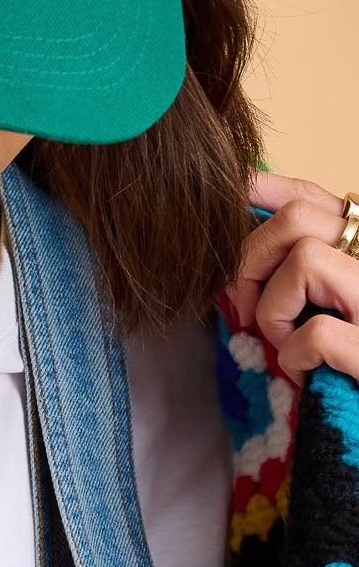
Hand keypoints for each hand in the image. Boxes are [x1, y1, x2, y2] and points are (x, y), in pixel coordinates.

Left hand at [232, 170, 358, 380]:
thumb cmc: (337, 365)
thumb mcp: (316, 306)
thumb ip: (287, 270)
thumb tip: (235, 227)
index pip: (310, 197)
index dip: (261, 189)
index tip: (230, 195)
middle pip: (297, 218)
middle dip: (252, 264)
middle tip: (251, 315)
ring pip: (306, 260)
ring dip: (276, 312)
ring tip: (288, 347)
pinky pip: (315, 332)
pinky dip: (295, 358)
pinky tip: (308, 377)